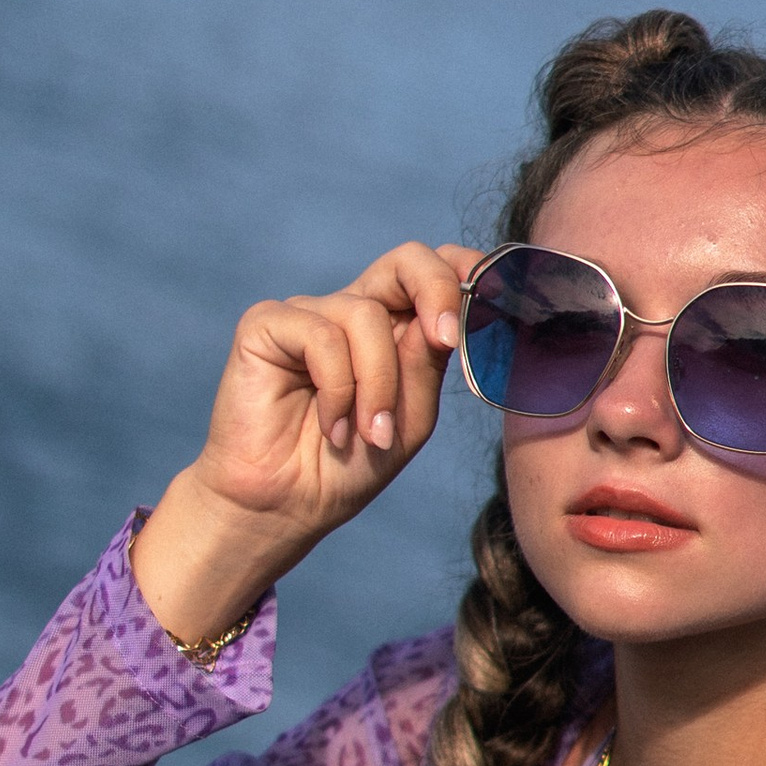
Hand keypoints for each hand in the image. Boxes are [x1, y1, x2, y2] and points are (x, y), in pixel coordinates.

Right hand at [134, 239, 482, 647]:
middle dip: (436, 291)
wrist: (287, 506)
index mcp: (396, 328)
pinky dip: (337, 389)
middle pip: (408, 260)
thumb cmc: (351, 466)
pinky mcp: (268, 325)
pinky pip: (321, 334)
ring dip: (378, 384)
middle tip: (446, 340)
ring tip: (369, 434)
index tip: (498, 301)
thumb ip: (428, 363)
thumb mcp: (410, 418)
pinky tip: (332, 429)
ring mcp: (310, 314)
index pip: (437, 273)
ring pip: (366, 314)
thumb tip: (444, 316)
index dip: (469, 271)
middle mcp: (355, 311)